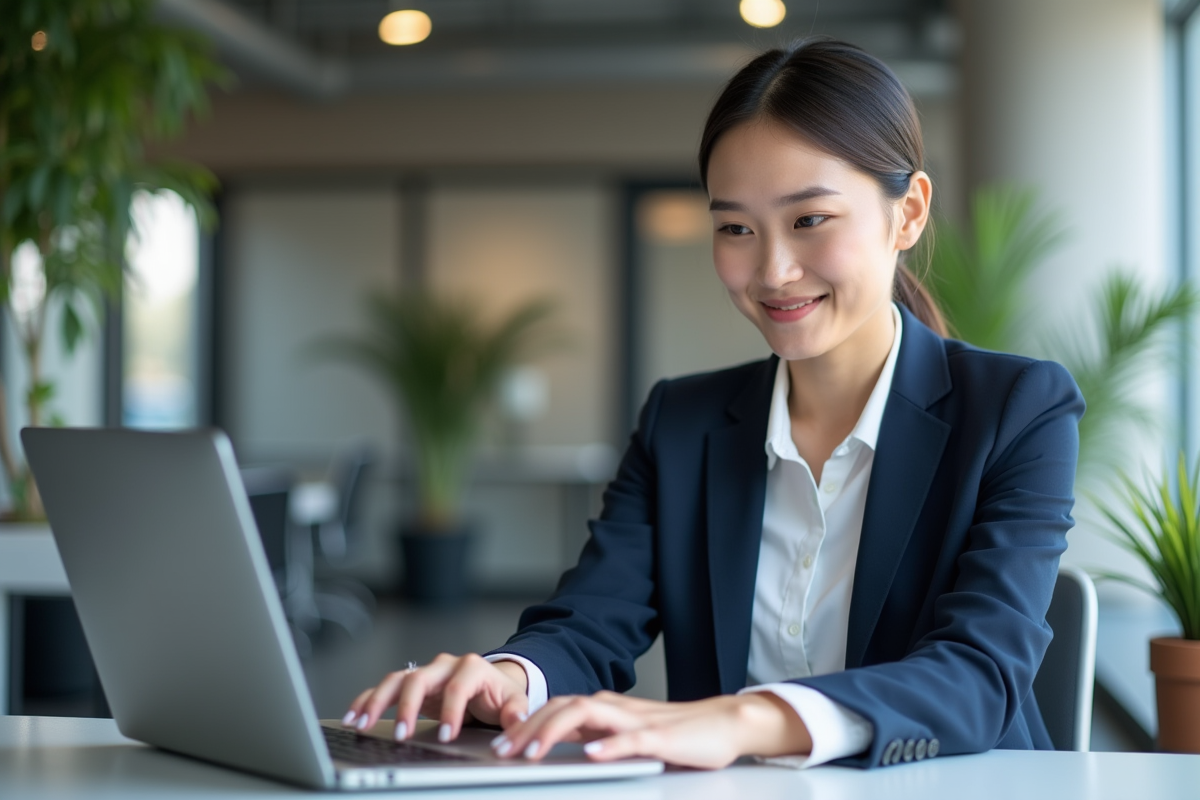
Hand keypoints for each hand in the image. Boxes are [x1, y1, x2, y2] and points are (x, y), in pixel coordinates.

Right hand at [344, 653, 529, 741]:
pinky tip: (353, 718)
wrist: (490, 685)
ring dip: (377, 702)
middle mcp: (444, 666)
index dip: (452, 711)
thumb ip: (516, 712)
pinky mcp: (410, 684)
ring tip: (361, 725)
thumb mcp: (514, 702)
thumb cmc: (499, 695)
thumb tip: (516, 722)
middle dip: (408, 706)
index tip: (447, 736)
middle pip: (419, 679)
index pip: (458, 687)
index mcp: (471, 668)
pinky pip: (384, 688)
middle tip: (402, 734)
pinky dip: (367, 700)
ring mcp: (425, 673)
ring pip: (396, 680)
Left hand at [490, 691, 811, 769]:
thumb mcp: (625, 735)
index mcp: (605, 708)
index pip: (556, 709)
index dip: (524, 724)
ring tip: (531, 751)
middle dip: (527, 728)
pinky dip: (609, 745)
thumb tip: (557, 745)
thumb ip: (595, 736)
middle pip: (563, 708)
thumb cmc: (675, 733)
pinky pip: (630, 739)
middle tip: (501, 751)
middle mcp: (615, 708)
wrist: (723, 723)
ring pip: (588, 716)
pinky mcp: (660, 737)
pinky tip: (592, 755)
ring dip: (555, 731)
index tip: (499, 744)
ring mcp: (636, 721)